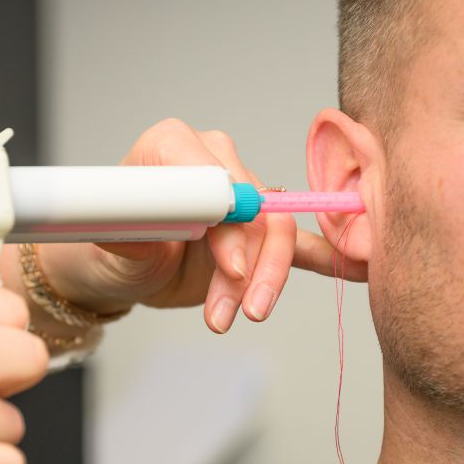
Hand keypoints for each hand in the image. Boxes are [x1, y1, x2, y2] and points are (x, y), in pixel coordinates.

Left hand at [33, 119, 367, 332]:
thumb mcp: (109, 241)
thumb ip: (141, 228)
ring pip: (277, 234)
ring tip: (234, 318)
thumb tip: (181, 221)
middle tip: (240, 310)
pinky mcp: (255, 233)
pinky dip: (325, 256)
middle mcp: (213, 162)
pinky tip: (358, 267)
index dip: (231, 225)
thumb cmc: (104, 248)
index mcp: (174, 145)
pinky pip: (297, 242)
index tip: (229, 269)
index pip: (221, 178)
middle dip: (256, 266)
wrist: (112, 274)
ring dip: (265, 282)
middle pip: (259, 208)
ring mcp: (240, 197)